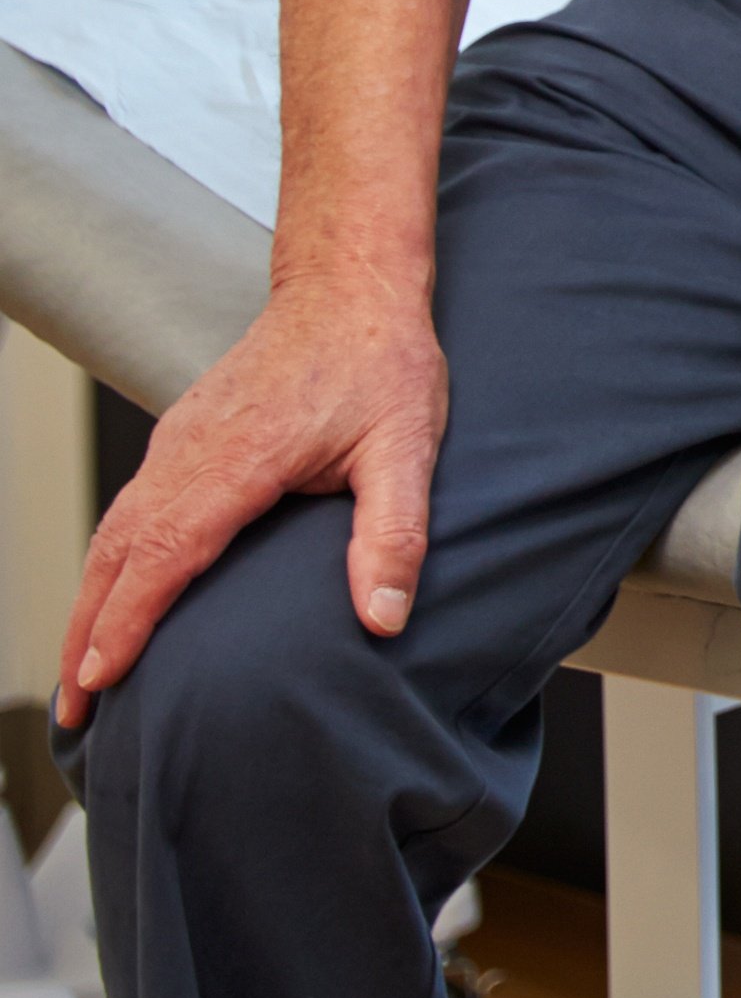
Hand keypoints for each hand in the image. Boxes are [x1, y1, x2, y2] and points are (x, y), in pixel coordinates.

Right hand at [57, 276, 447, 726]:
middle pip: (119, 553)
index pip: (167, 552)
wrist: (349, 288)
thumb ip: (395, 533)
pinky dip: (108, 563)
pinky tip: (110, 598)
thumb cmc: (382, 362)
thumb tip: (384, 618)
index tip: (98, 679)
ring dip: (89, 603)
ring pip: (114, 532)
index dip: (127, 622)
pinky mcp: (181, 438)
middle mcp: (192, 452)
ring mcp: (178, 442)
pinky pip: (129, 509)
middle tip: (74, 709)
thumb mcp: (408, 446)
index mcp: (239, 459)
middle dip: (87, 634)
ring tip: (79, 673)